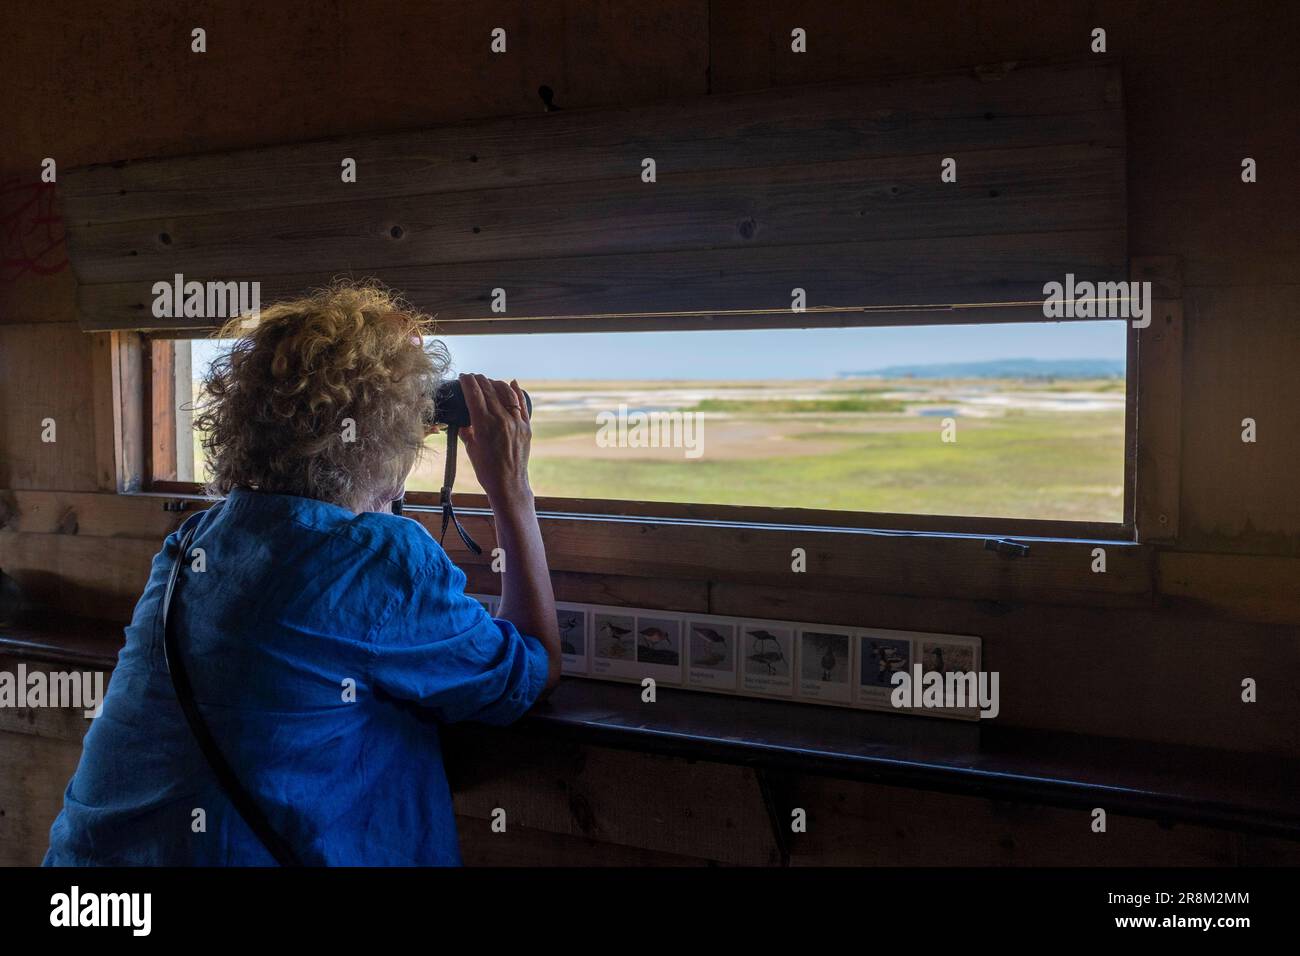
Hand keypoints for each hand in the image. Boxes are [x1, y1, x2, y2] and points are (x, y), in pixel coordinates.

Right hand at [456, 373, 532, 509]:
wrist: (508, 484)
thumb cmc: (486, 469)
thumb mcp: (470, 448)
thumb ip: (466, 430)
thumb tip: (462, 419)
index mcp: (484, 424)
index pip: (474, 394)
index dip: (467, 381)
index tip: (462, 376)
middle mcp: (501, 419)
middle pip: (489, 390)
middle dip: (479, 380)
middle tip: (473, 377)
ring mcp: (516, 422)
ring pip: (506, 392)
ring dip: (495, 383)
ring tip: (488, 380)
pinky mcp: (526, 427)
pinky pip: (522, 404)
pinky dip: (516, 391)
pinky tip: (512, 382)